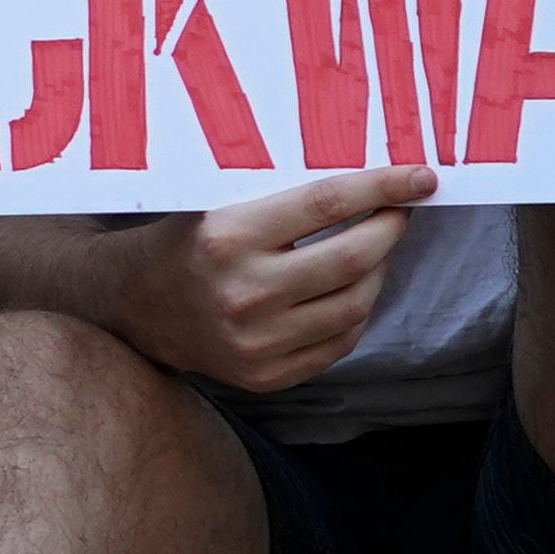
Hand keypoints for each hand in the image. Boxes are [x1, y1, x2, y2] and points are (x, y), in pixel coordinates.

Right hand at [113, 166, 437, 391]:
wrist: (133, 307)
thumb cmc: (183, 240)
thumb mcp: (216, 204)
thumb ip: (280, 198)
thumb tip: (364, 180)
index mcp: (228, 236)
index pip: (326, 203)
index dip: (382, 187)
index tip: (421, 178)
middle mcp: (243, 291)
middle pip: (351, 257)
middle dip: (390, 229)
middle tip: (401, 211)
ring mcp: (256, 341)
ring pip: (354, 304)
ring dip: (378, 271)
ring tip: (374, 250)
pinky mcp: (265, 375)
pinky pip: (338, 342)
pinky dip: (356, 312)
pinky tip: (350, 290)